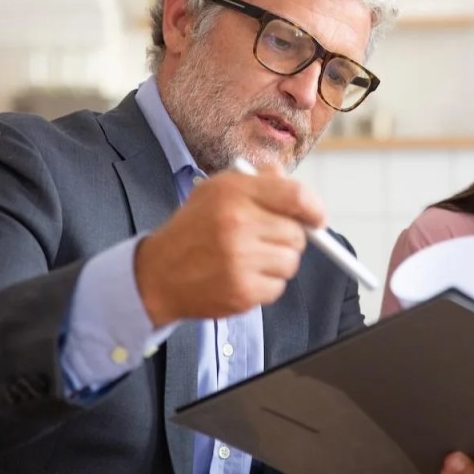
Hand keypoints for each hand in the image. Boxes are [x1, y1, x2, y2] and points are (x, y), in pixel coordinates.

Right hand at [134, 164, 323, 325]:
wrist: (157, 273)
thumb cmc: (193, 229)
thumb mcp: (216, 190)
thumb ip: (258, 181)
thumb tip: (290, 182)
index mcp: (234, 192)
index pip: (296, 196)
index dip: (314, 208)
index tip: (316, 217)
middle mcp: (238, 224)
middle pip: (297, 233)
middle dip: (287, 237)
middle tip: (264, 239)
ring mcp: (240, 260)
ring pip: (291, 262)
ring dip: (277, 262)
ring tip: (249, 258)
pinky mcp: (242, 291)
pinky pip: (278, 287)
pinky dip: (266, 284)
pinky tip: (242, 276)